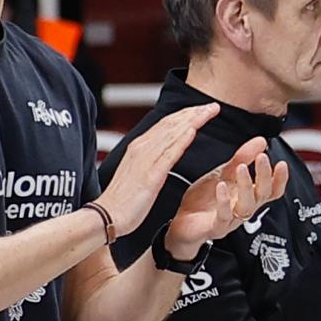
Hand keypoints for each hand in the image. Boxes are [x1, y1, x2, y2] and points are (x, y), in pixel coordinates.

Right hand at [93, 94, 228, 244]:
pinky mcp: (151, 175)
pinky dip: (181, 140)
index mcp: (139, 147)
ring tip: (209, 112)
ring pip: (172, 134)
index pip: (166, 124)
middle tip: (213, 106)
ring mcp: (146, 160)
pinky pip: (168, 154)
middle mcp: (142, 148)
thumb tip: (162, 153)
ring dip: (192, 121)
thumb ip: (150, 159)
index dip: (185, 115)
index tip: (201, 110)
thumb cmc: (123, 198)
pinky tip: (192, 130)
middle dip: (194, 113)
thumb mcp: (138, 172)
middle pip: (171, 124)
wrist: (108, 215)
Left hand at [162, 136, 290, 261]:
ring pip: (247, 206)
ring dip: (246, 186)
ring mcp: (231, 219)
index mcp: (248, 196)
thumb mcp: (224, 173)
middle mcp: (243, 208)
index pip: (272, 190)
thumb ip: (243, 158)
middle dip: (264, 176)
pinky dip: (224, 201)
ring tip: (242, 167)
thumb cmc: (205, 200)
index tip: (281, 163)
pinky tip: (221, 186)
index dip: (280, 179)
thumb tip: (261, 141)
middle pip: (263, 195)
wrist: (182, 221)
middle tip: (262, 157)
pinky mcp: (216, 227)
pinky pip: (223, 216)